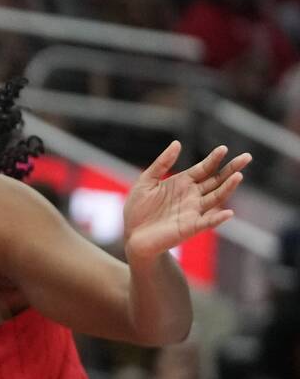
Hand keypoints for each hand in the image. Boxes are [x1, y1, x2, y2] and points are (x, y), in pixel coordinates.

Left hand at [123, 142, 251, 263]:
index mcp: (183, 183)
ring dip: (228, 188)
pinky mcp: (189, 227)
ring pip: (216, 197)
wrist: (132, 235)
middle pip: (216, 180)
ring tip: (238, 176)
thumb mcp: (146, 182)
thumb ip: (161, 164)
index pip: (204, 168)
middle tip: (246, 157)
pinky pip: (207, 223)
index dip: (214, 159)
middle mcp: (192, 196)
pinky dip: (217, 218)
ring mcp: (193, 211)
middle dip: (231, 169)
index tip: (223, 149)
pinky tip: (228, 213)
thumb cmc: (138, 209)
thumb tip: (177, 143)